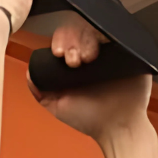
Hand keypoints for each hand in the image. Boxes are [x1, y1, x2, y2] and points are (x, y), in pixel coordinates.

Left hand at [33, 19, 152, 136]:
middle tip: (73, 60)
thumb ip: (41, 92)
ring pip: (94, 30)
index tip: (58, 54)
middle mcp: (92, 53)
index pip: (64, 40)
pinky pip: (115, 32)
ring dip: (85, 40)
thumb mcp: (58, 107)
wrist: (118, 128)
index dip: (60, 42)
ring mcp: (109, 51)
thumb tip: (30, 73)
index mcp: (75, 62)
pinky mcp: (127, 50)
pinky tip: (99, 50)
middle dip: (71, 41)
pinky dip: (105, 34)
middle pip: (78, 31)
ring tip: (87, 58)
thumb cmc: (91, 120)